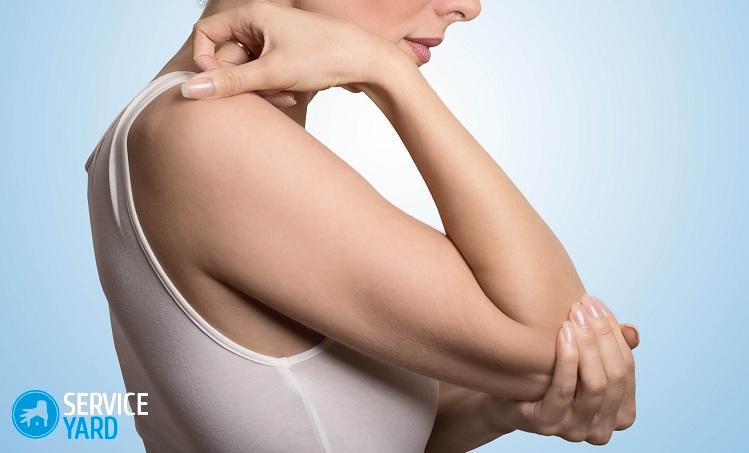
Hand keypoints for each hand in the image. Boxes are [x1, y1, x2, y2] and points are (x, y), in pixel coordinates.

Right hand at [182, 0, 400, 99]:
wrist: (366, 62)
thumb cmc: (324, 57)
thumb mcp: (272, 73)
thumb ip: (229, 83)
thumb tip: (189, 90)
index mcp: (252, 16)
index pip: (206, 34)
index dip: (206, 61)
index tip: (219, 83)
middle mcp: (260, 23)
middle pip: (227, 56)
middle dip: (241, 81)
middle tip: (264, 93)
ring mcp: (273, 40)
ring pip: (247, 69)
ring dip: (260, 89)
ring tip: (284, 95)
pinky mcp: (286, 55)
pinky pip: (264, 74)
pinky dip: (273, 88)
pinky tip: (292, 94)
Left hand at [488, 294, 637, 444]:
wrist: (504, 395)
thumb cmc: (547, 375)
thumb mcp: (581, 360)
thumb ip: (609, 349)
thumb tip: (633, 331)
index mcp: (620, 413)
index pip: (626, 368)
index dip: (614, 334)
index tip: (596, 304)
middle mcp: (602, 428)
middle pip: (614, 376)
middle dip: (602, 335)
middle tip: (584, 305)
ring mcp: (575, 430)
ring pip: (595, 384)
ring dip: (587, 344)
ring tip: (573, 315)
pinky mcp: (547, 425)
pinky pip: (564, 390)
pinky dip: (568, 358)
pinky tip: (563, 333)